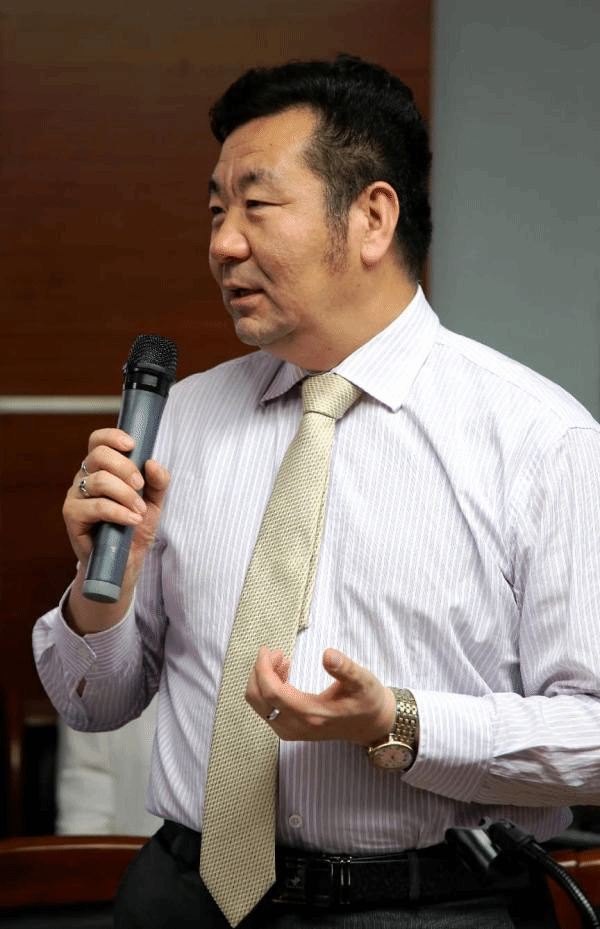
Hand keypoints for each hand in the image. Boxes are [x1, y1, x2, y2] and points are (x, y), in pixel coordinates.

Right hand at [62, 428, 169, 630]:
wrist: (123, 564)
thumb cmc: (134, 529)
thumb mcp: (154, 503)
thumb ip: (158, 482)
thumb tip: (153, 463)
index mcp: (101, 469)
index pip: (98, 441)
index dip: (113, 437)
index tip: (132, 445)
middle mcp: (85, 478)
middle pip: (98, 455)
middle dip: (126, 468)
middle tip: (141, 487)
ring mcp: (76, 496)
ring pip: (99, 480)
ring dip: (126, 494)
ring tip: (139, 511)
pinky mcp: (72, 517)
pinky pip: (96, 506)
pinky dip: (119, 512)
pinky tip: (132, 520)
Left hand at [245, 646, 395, 746]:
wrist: (371, 726)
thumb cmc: (367, 701)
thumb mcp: (363, 681)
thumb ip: (346, 668)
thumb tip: (327, 654)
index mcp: (312, 714)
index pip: (273, 693)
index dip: (263, 669)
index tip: (267, 650)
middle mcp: (297, 727)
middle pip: (259, 699)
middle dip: (260, 672)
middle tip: (276, 653)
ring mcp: (292, 731)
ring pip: (259, 705)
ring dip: (263, 680)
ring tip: (282, 661)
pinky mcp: (291, 730)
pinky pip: (266, 710)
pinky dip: (267, 690)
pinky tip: (283, 675)